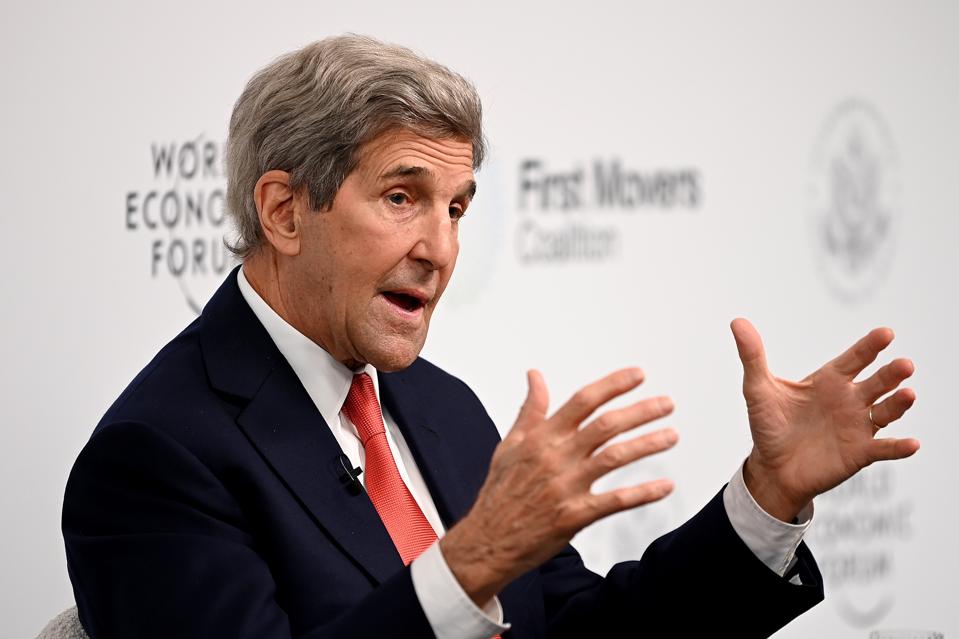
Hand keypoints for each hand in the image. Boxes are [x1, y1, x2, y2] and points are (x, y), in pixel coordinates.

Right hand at [439, 368, 677, 605]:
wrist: (488, 540)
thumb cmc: (499, 493)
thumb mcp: (510, 444)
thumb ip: (530, 409)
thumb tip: (534, 376)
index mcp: (541, 437)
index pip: (583, 401)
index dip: (613, 385)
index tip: (637, 375)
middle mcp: (556, 457)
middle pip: (606, 425)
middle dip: (640, 411)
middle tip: (666, 404)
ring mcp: (566, 486)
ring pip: (615, 458)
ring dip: (647, 444)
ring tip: (671, 436)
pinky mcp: (574, 515)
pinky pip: (616, 501)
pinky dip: (643, 493)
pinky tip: (664, 486)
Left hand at [731, 318, 919, 521]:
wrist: (771, 468)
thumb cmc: (768, 425)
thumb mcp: (758, 389)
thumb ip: (752, 356)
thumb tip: (737, 322)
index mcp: (829, 381)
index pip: (854, 359)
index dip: (869, 346)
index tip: (886, 333)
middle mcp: (849, 400)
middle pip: (877, 382)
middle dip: (891, 373)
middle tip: (904, 364)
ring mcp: (857, 426)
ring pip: (885, 412)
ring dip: (899, 404)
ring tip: (908, 394)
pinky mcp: (859, 453)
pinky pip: (883, 449)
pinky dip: (898, 447)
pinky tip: (912, 444)